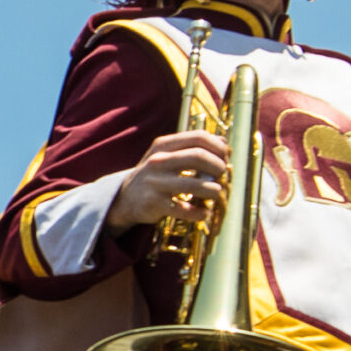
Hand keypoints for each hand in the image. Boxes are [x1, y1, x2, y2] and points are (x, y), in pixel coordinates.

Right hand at [103, 131, 231, 234]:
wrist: (125, 197)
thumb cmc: (155, 175)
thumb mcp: (168, 154)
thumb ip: (193, 147)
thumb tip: (223, 143)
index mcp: (164, 145)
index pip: (198, 137)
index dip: (218, 146)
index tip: (226, 157)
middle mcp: (158, 161)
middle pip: (198, 156)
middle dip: (218, 166)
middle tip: (223, 175)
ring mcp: (155, 182)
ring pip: (194, 184)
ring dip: (213, 190)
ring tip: (216, 193)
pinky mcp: (154, 204)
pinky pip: (184, 210)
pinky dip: (199, 213)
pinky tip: (204, 212)